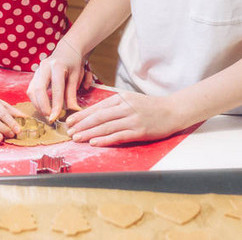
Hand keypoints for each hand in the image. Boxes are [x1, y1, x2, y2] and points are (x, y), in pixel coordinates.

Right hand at [26, 40, 91, 123]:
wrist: (67, 50)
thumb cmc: (74, 63)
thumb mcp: (76, 77)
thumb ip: (72, 95)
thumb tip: (73, 112)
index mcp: (57, 66)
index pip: (56, 88)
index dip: (55, 105)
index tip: (56, 118)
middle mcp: (44, 67)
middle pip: (38, 89)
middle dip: (43, 106)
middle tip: (49, 118)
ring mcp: (37, 70)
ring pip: (31, 91)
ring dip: (37, 105)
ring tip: (47, 114)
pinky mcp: (34, 75)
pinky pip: (31, 90)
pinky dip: (35, 101)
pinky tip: (43, 107)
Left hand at [65, 91, 185, 145]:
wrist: (173, 111)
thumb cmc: (150, 107)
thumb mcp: (131, 100)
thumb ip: (115, 106)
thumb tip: (94, 114)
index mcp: (121, 98)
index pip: (97, 107)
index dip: (82, 115)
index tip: (70, 121)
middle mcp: (125, 107)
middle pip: (98, 117)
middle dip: (82, 125)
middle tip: (69, 132)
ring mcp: (133, 119)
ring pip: (106, 126)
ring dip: (89, 133)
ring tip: (77, 138)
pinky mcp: (140, 130)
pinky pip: (119, 136)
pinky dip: (105, 140)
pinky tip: (94, 142)